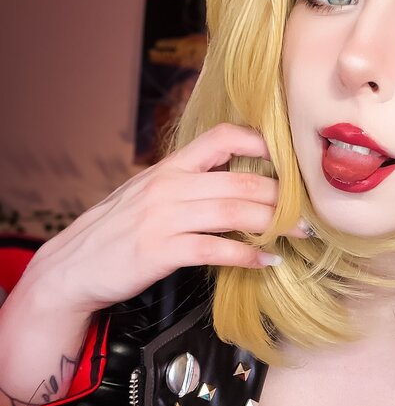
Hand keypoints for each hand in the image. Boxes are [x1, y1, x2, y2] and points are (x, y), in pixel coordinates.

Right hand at [27, 123, 307, 314]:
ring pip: (234, 212)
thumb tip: (237, 182)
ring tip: (301, 233)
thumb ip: (188, 184)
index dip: (261, 143)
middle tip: (311, 209)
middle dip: (284, 195)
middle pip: (241, 180)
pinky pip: (215, 249)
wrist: (72, 267)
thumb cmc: (116, 232)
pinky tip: (267, 262)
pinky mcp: (160, 251)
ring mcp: (163, 217)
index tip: (291, 161)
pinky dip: (248, 256)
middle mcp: (168, 186)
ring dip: (275, 224)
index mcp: (169, 167)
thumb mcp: (149, 195)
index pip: (222, 137)